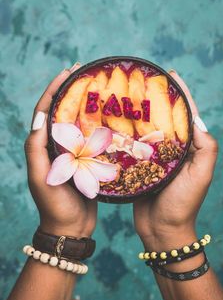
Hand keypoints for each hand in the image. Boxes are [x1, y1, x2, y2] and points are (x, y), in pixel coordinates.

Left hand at [24, 64, 96, 237]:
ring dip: (85, 105)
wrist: (70, 226)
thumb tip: (41, 118)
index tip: (68, 72)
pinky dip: (97, 125)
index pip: (45, 111)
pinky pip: (91, 139)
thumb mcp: (40, 177)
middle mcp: (56, 146)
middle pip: (62, 112)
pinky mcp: (86, 162)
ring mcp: (72, 153)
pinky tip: (109, 118)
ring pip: (78, 123)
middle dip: (71, 91)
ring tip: (98, 90)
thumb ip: (37, 149)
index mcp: (42, 146)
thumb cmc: (53, 204)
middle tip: (86, 74)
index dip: (54, 90)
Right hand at [133, 71, 217, 249]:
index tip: (170, 75)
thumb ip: (206, 148)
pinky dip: (126, 135)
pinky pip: (132, 147)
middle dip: (156, 100)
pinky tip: (115, 123)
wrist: (161, 230)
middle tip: (142, 82)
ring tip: (126, 97)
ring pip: (146, 131)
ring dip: (138, 115)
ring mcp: (154, 158)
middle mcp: (172, 151)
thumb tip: (197, 120)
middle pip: (164, 119)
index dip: (180, 95)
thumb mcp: (201, 176)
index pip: (186, 116)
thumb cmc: (183, 204)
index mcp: (189, 149)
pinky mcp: (138, 167)